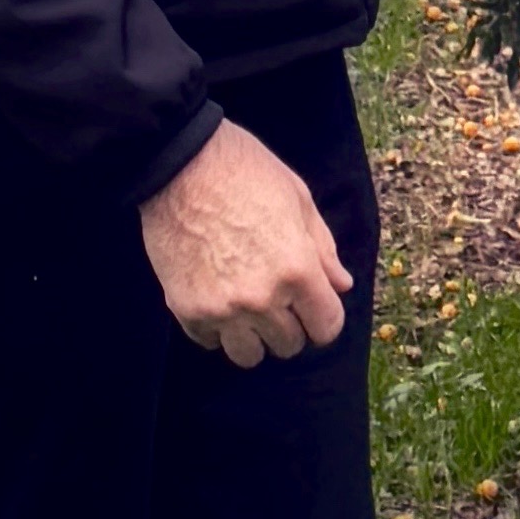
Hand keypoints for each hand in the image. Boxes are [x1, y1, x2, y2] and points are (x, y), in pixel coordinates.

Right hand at [139, 116, 349, 364]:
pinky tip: (215, 299)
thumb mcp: (298, 199)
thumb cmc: (243, 171)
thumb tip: (342, 285)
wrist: (178, 163)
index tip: (312, 307)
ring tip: (245, 308)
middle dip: (289, 324)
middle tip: (275, 298)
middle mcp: (262, 298)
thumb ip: (323, 249)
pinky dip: (215, 328)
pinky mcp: (186, 308)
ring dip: (252, 336)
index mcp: (297, 270)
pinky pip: (209, 342)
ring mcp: (222, 308)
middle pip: (289, 345)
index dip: (323, 318)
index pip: (327, 328)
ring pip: (248, 355)